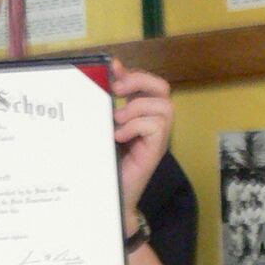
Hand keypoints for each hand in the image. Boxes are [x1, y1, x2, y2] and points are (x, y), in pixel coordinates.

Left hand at [110, 57, 171, 227]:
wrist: (107, 197)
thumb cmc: (104, 163)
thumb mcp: (102, 129)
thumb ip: (105, 107)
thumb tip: (102, 81)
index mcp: (140, 113)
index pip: (147, 82)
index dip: (132, 72)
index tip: (112, 67)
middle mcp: (153, 122)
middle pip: (162, 87)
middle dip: (140, 81)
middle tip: (117, 90)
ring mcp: (157, 137)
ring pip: (163, 106)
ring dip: (137, 108)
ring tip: (116, 121)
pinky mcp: (157, 150)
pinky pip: (155, 126)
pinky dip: (135, 126)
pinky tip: (119, 137)